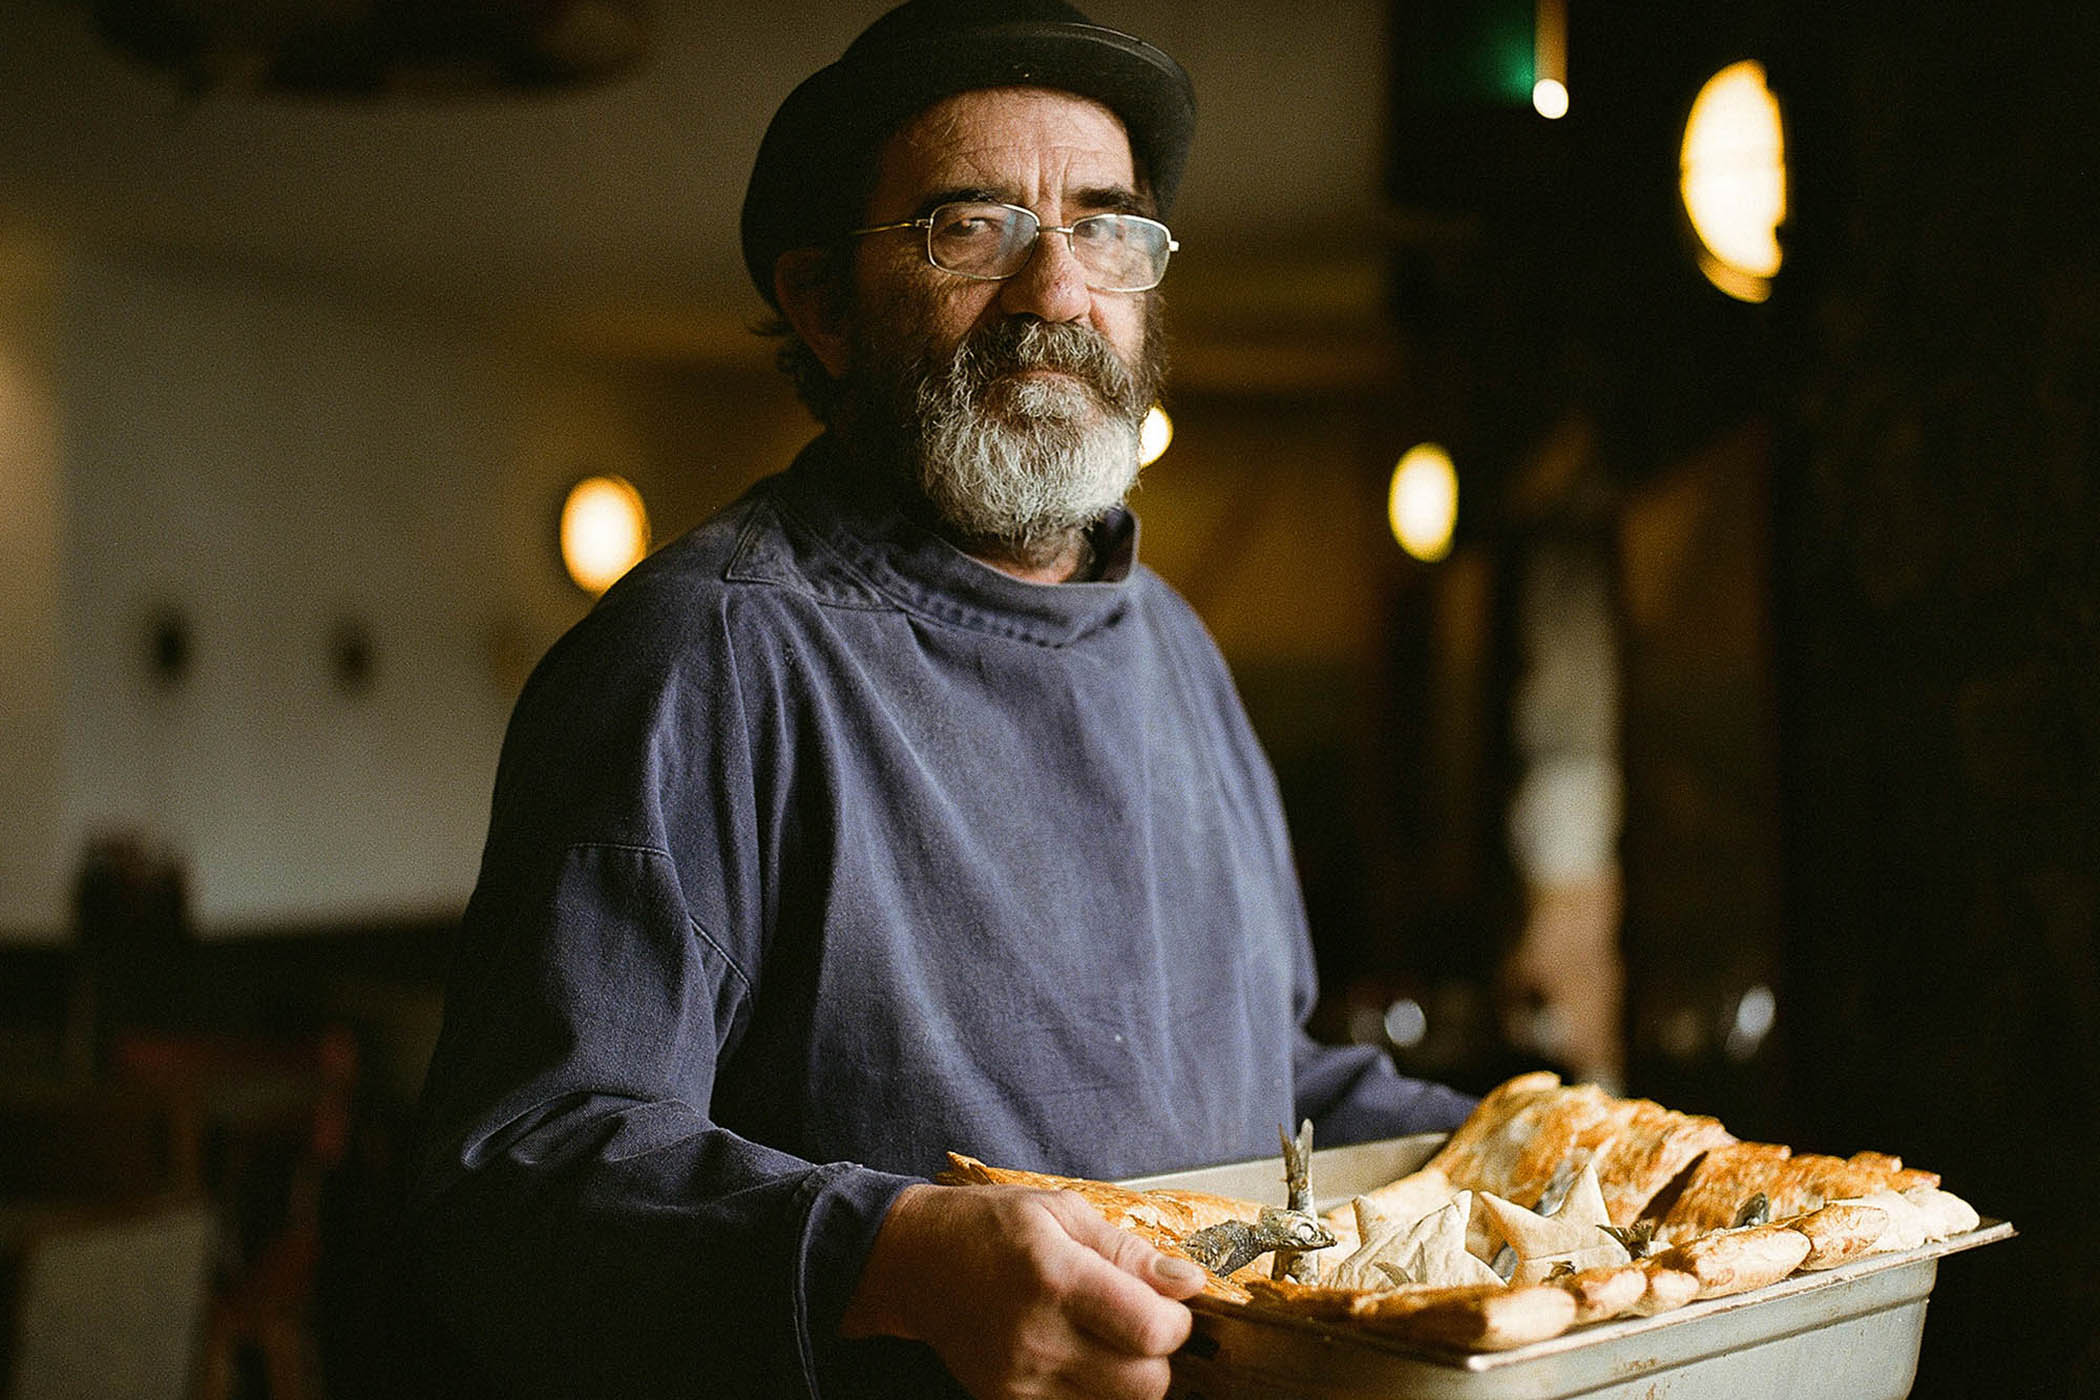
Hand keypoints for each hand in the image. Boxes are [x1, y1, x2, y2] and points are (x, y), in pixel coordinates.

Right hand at [840, 1182, 1205, 1399]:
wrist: (915, 1264)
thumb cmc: (987, 1228)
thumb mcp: (1062, 1212)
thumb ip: (1129, 1251)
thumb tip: (1189, 1282)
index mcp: (1057, 1278)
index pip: (1151, 1333)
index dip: (1178, 1324)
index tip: (1170, 1306)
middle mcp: (1039, 1338)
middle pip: (1145, 1386)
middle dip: (1158, 1358)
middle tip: (1140, 1325)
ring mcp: (1020, 1380)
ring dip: (1127, 1380)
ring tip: (1106, 1340)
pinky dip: (1092, 1392)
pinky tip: (1078, 1358)